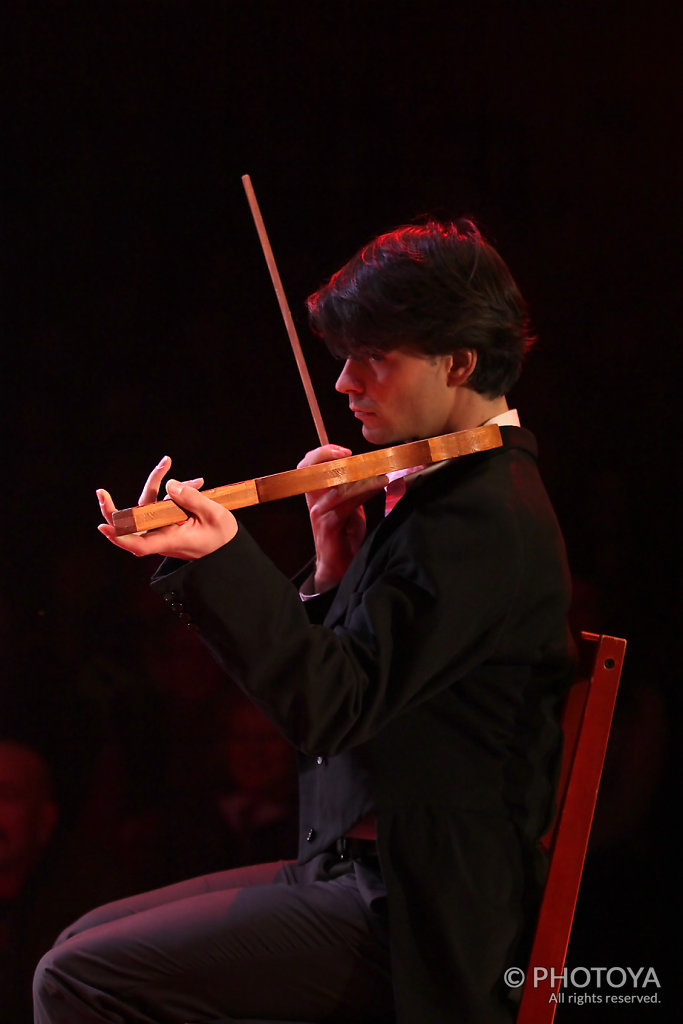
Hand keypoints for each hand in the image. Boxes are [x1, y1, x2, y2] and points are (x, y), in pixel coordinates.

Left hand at [96, 455, 237, 559]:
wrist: (228, 546)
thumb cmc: (222, 536)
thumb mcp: (213, 515)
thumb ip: (191, 499)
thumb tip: (169, 484)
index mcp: (170, 541)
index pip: (140, 544)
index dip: (120, 537)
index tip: (104, 526)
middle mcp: (162, 535)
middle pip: (133, 522)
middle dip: (115, 508)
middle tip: (100, 492)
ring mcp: (163, 527)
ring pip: (150, 505)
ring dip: (163, 485)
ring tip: (198, 480)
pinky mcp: (168, 520)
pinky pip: (163, 503)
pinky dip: (177, 491)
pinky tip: (198, 483)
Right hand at [298, 445, 387, 590]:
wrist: (339, 568)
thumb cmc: (345, 536)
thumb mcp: (351, 507)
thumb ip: (356, 489)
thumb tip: (374, 469)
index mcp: (318, 494)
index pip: (309, 466)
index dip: (323, 453)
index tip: (345, 450)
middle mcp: (315, 501)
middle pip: (310, 468)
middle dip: (327, 455)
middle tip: (350, 453)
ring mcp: (320, 513)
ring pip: (336, 484)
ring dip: (360, 474)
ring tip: (380, 470)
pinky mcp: (329, 525)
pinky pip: (346, 503)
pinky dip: (364, 490)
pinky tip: (379, 485)